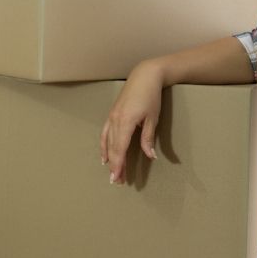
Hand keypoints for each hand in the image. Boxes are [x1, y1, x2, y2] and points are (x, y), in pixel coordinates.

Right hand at [100, 60, 164, 184]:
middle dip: (114, 165)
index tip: (117, 178)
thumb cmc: (151, 96)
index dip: (118, 164)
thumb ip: (148, 138)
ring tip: (111, 172)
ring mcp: (111, 117)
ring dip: (109, 158)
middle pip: (113, 148)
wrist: (144, 76)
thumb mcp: (153, 118)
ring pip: (107, 142)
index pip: (120, 148)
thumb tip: (149, 156)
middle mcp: (115, 120)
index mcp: (126, 122)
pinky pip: (105, 133)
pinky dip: (104, 146)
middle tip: (116, 181)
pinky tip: (104, 156)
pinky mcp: (112, 114)